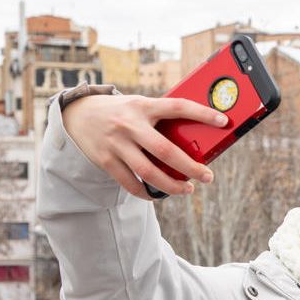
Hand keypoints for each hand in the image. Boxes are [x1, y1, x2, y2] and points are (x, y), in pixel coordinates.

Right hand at [61, 93, 225, 198]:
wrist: (76, 114)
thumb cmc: (120, 112)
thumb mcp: (138, 105)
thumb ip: (160, 118)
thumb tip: (194, 137)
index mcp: (142, 106)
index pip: (177, 107)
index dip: (202, 113)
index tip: (223, 121)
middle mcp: (129, 124)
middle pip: (165, 151)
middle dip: (190, 167)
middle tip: (207, 176)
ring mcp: (116, 144)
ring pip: (148, 172)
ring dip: (171, 185)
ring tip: (187, 190)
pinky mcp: (105, 160)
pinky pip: (130, 183)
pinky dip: (146, 192)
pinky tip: (158, 194)